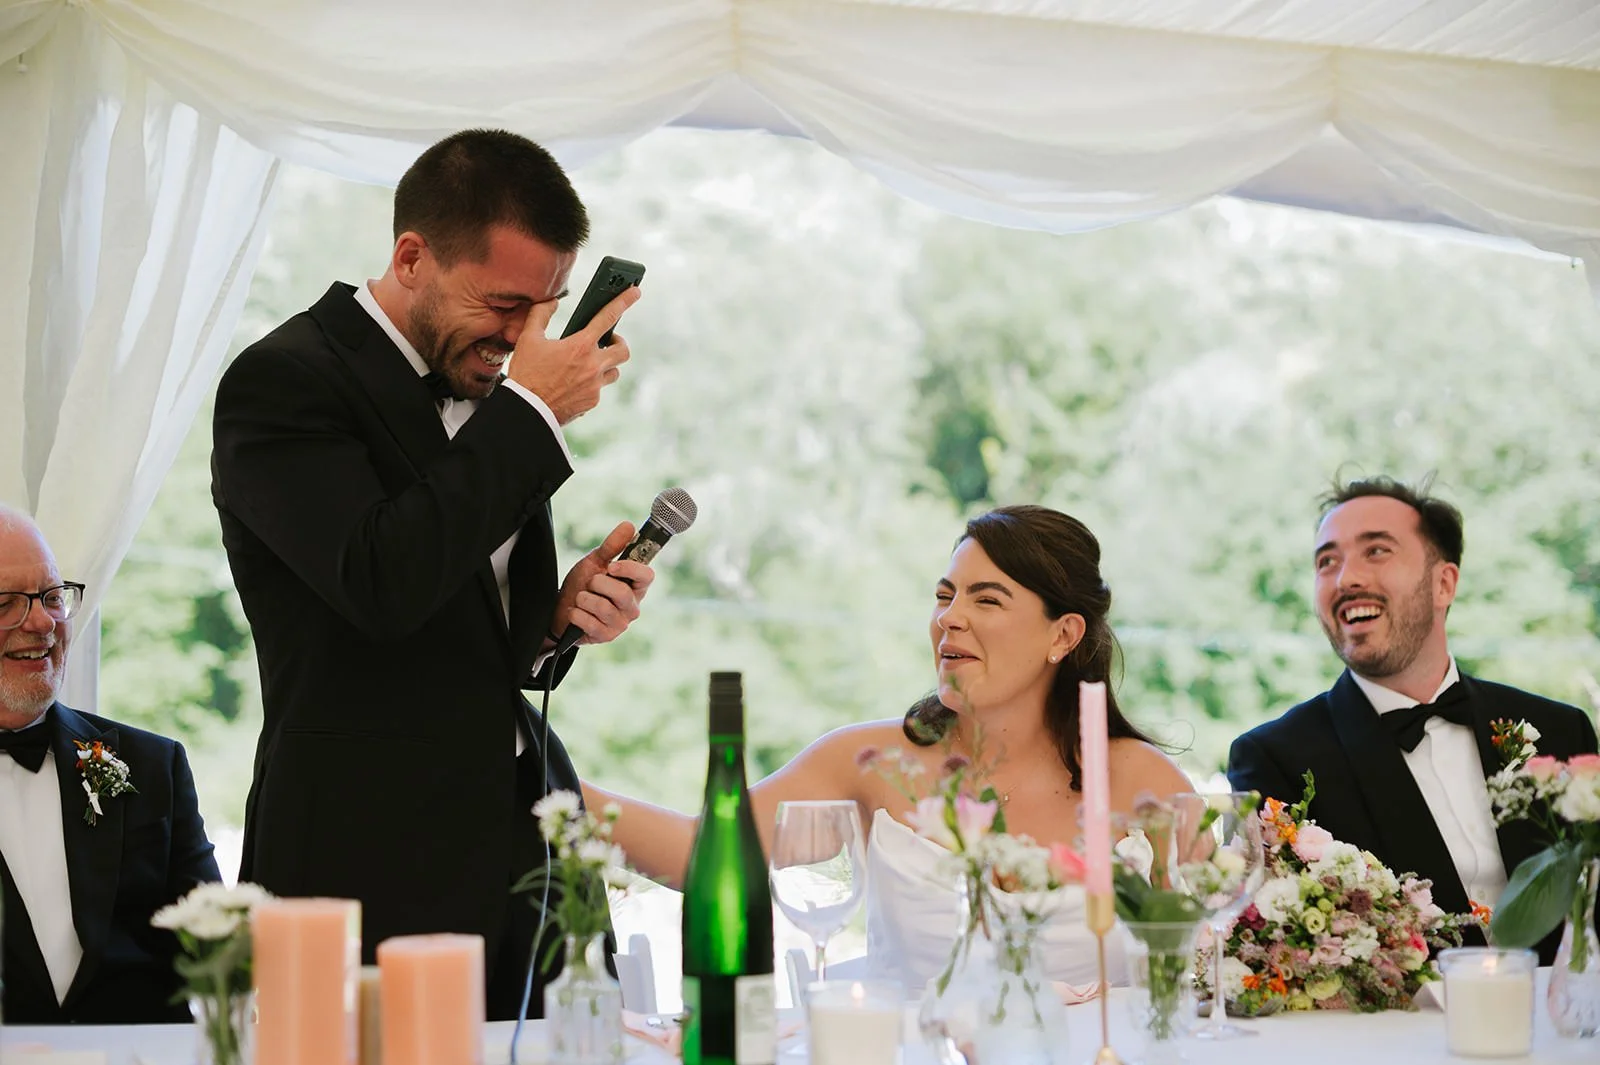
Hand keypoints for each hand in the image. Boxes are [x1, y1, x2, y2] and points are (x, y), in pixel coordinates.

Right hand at [509, 287, 640, 423]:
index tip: (636, 290)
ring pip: (614, 372)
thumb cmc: (526, 374)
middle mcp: (594, 366)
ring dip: (606, 365)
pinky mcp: (592, 402)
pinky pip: (599, 389)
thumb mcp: (528, 339)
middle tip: (605, 341)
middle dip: (618, 342)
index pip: (607, 317)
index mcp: (580, 346)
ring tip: (588, 363)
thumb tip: (550, 301)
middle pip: (623, 350)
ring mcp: (595, 386)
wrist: (527, 412)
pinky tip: (574, 383)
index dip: (623, 301)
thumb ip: (540, 315)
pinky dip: (591, 384)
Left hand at [548, 521, 655, 647]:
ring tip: (581, 599)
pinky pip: (589, 621)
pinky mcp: (606, 636)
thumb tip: (629, 525)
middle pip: (622, 593)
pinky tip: (576, 613)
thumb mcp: (595, 562)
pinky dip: (576, 614)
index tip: (611, 566)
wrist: (561, 610)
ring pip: (603, 607)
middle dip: (597, 584)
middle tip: (590, 584)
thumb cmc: (582, 585)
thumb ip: (612, 546)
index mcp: (635, 586)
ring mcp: (620, 623)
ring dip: (584, 599)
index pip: (647, 576)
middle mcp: (632, 606)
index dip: (630, 570)